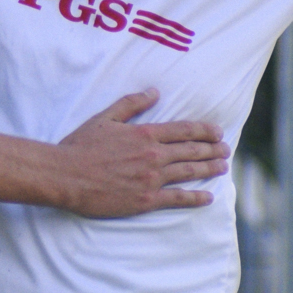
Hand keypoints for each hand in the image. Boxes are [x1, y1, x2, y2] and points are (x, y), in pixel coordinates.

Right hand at [54, 89, 229, 217]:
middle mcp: (153, 155)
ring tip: (223, 167)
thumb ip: (131, 104)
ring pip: (189, 172)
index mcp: (145, 134)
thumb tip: (155, 92)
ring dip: (209, 169)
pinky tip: (209, 197)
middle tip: (226, 149)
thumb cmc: (80, 146)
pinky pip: (178, 198)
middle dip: (212, 149)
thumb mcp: (104, 118)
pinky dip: (196, 198)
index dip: (204, 130)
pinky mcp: (146, 200)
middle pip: (191, 151)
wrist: (66, 176)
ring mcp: (152, 179)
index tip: (217, 132)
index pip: (183, 130)